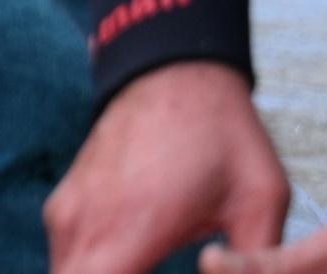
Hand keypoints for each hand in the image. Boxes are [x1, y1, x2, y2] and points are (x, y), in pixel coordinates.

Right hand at [47, 61, 292, 273]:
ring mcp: (67, 214)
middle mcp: (86, 224)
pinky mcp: (65, 207)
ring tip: (154, 268)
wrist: (173, 71)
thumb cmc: (222, 135)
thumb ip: (257, 264)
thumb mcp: (261, 201)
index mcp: (131, 228)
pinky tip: (135, 268)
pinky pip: (68, 263)